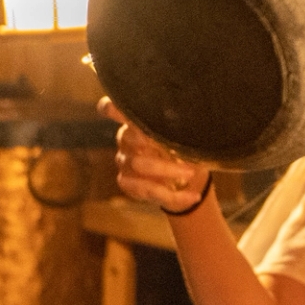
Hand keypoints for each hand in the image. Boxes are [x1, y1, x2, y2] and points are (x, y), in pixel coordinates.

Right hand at [101, 100, 210, 216]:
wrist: (187, 179)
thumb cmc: (184, 147)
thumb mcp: (186, 133)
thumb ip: (178, 125)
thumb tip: (187, 115)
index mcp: (135, 121)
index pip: (111, 109)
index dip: (111, 108)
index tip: (121, 109)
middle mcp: (125, 140)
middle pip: (131, 138)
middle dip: (156, 142)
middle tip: (182, 150)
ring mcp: (124, 162)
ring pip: (140, 165)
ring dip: (169, 170)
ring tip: (191, 173)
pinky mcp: (128, 184)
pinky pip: (149, 190)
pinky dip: (174, 195)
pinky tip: (193, 196)